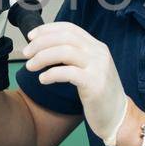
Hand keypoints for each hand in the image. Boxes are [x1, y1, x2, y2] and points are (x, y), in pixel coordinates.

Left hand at [22, 23, 128, 143]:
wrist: (118, 116)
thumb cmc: (99, 94)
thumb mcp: (90, 69)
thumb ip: (74, 56)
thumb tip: (46, 48)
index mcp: (97, 47)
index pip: (70, 29)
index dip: (48, 29)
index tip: (31, 36)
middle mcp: (99, 53)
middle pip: (65, 38)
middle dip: (41, 43)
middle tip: (26, 53)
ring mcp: (98, 67)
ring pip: (65, 52)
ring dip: (42, 57)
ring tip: (30, 67)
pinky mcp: (95, 84)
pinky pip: (68, 73)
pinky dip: (51, 74)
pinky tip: (43, 79)